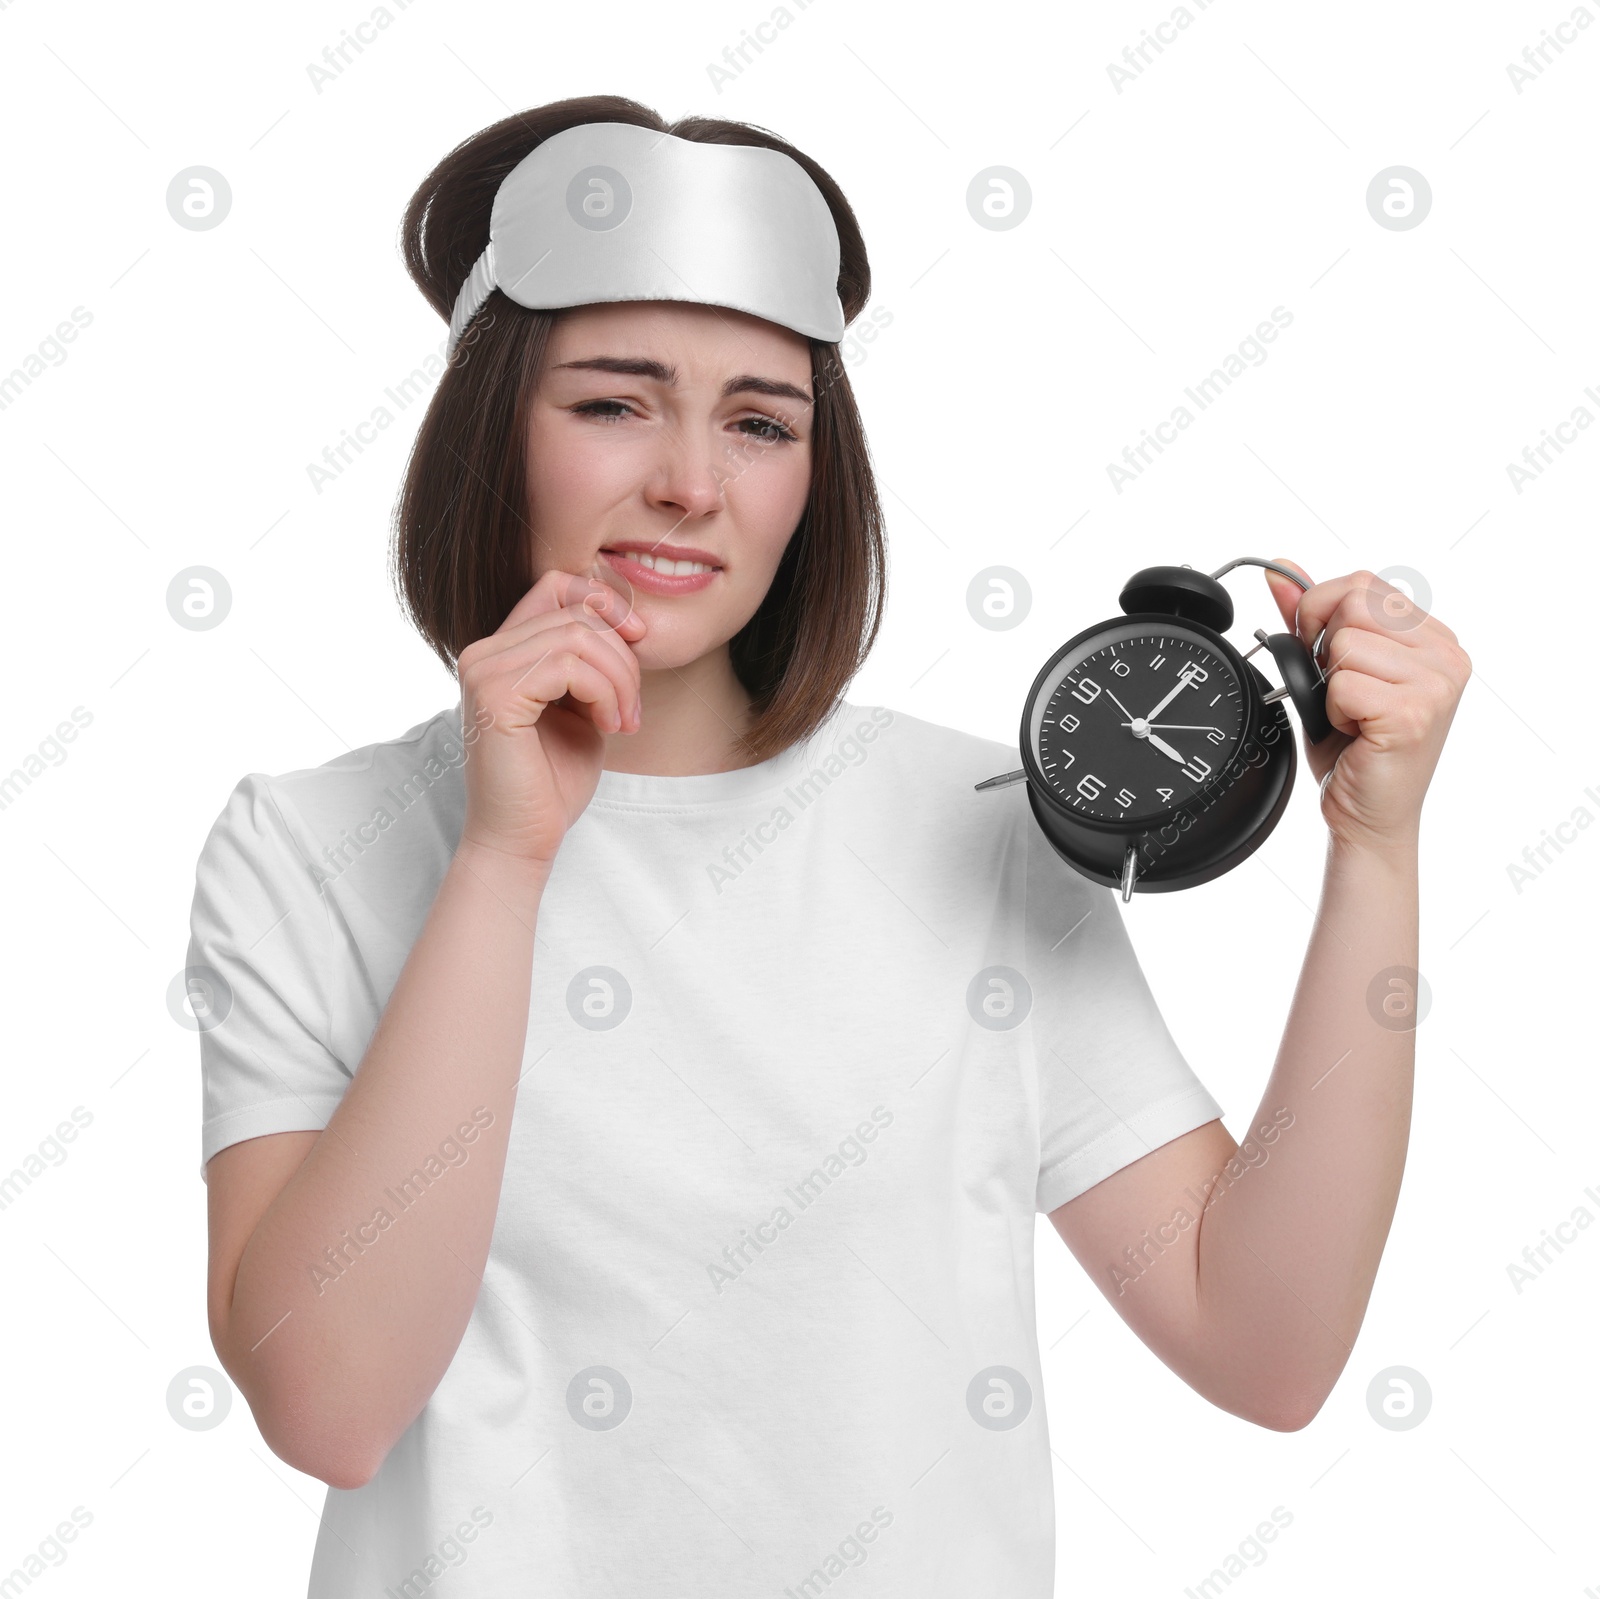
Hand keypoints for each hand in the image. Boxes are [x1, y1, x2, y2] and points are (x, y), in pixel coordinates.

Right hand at [454, 570, 646, 867]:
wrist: (523, 840)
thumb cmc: (553, 781)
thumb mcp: (584, 707)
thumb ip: (594, 662)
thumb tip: (630, 620)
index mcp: (503, 651)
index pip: (556, 585)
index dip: (605, 602)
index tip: (639, 641)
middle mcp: (484, 652)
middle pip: (577, 612)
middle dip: (624, 659)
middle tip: (633, 710)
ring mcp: (483, 670)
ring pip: (578, 636)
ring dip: (620, 680)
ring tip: (624, 721)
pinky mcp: (493, 695)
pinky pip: (570, 665)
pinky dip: (604, 693)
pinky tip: (608, 726)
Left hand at [1263, 558, 1468, 856]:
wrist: (1367, 815)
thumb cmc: (1353, 749)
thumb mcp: (1326, 672)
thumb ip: (1310, 618)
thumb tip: (1281, 569)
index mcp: (1434, 637)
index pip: (1361, 583)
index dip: (1321, 614)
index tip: (1321, 656)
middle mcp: (1446, 655)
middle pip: (1352, 604)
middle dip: (1324, 650)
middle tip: (1339, 694)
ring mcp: (1437, 682)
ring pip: (1344, 644)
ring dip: (1330, 686)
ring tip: (1353, 717)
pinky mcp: (1415, 711)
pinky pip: (1342, 683)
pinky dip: (1333, 711)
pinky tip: (1356, 733)